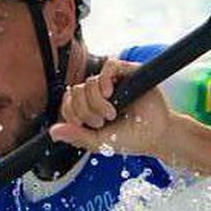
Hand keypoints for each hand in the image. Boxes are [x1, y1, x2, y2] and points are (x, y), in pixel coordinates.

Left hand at [48, 58, 174, 157]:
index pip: (67, 102)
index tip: (84, 126)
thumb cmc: (132, 139)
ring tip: (111, 114)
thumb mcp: (100, 143)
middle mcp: (98, 93)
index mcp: (89, 108)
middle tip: (102, 122)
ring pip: (89, 82)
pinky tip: (110, 94)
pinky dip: (103, 81)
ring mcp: (112, 82)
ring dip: (96, 103)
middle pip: (76, 92)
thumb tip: (52, 132)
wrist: (158, 136)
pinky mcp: (127, 73)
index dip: (71, 113)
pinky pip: (107, 66)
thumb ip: (77, 136)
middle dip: (85, 112)